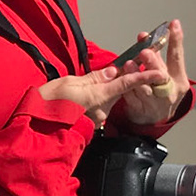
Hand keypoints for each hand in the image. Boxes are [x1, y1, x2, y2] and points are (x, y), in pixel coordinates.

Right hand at [41, 65, 160, 127]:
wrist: (36, 129)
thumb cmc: (48, 104)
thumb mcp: (68, 83)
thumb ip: (92, 78)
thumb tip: (111, 71)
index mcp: (98, 97)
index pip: (127, 84)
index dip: (145, 77)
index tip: (160, 73)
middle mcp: (101, 110)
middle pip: (118, 91)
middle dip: (119, 79)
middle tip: (113, 67)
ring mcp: (96, 120)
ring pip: (108, 99)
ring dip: (104, 90)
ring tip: (86, 83)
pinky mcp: (90, 125)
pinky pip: (98, 108)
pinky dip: (96, 99)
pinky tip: (81, 97)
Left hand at [115, 19, 188, 125]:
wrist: (156, 118)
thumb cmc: (162, 91)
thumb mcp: (167, 73)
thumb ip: (158, 56)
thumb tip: (147, 35)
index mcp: (179, 80)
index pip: (178, 58)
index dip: (176, 41)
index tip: (173, 25)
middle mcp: (169, 92)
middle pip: (161, 76)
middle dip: (153, 63)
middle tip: (145, 51)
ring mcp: (155, 103)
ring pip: (145, 89)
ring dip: (135, 75)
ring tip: (129, 64)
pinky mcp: (140, 110)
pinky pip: (131, 97)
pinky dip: (125, 87)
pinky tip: (119, 78)